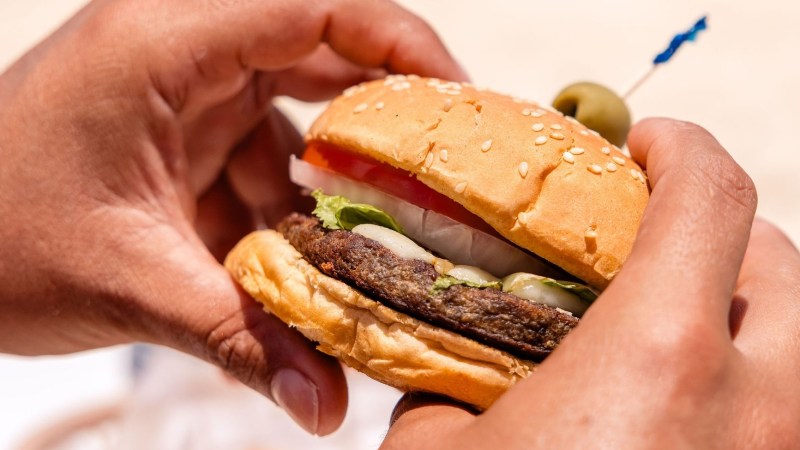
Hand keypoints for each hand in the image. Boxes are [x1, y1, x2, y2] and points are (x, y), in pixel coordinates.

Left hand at [0, 0, 465, 434]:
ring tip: (375, 239)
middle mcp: (178, 51)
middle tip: (441, 173)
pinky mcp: (178, 133)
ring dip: (331, 181)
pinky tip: (299, 260)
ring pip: (294, 116)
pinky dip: (288, 207)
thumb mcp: (129, 284)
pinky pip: (261, 155)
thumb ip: (240, 340)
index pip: (312, 6)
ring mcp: (179, 92)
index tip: (456, 100)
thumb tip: (327, 404)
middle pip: (317, 53)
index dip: (399, 42)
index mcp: (161, 42)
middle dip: (381, 117)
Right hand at [384, 118, 799, 447]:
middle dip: (721, 231)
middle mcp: (749, 407)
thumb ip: (448, 382)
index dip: (682, 148)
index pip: (710, 197)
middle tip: (656, 239)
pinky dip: (742, 380)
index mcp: (658, 360)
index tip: (648, 147)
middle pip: (778, 264)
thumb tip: (452, 364)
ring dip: (738, 307)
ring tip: (670, 318)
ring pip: (795, 342)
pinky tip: (678, 402)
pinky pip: (778, 406)